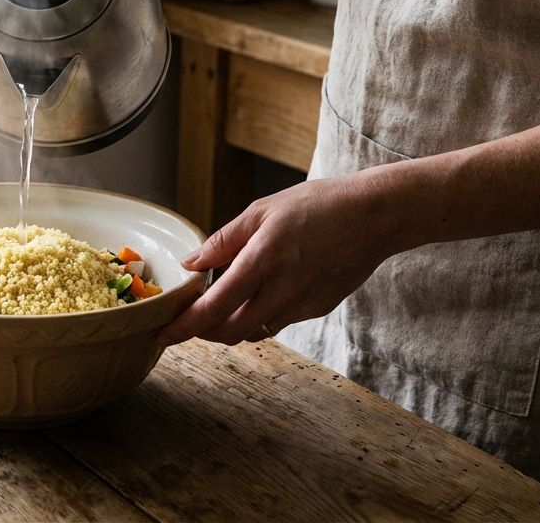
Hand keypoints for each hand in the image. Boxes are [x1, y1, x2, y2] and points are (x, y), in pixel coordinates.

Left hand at [158, 171, 407, 346]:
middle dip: (203, 333)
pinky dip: (260, 315)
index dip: (185, 327)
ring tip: (222, 304)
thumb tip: (190, 263)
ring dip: (232, 325)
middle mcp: (282, 290)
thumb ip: (223, 241)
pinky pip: (278, 321)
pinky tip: (260, 293)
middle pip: (230, 332)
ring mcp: (302, 304)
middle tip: (189, 321)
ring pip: (255, 330)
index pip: (214, 308)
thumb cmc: (318, 205)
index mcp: (262, 261)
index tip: (164, 333)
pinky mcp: (317, 309)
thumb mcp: (262, 212)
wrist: (375, 217)